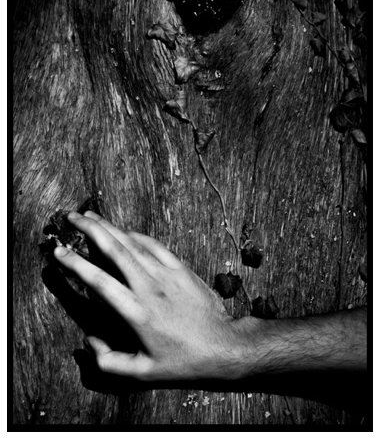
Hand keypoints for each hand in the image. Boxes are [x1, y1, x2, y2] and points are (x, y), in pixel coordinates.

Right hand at [54, 211, 253, 382]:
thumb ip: (109, 361)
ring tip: (91, 216)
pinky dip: (137, 236)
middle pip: (115, 250)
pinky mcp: (181, 269)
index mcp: (136, 312)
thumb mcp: (143, 373)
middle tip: (72, 218)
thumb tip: (89, 341)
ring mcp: (167, 274)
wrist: (223, 346)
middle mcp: (149, 287)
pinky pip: (155, 245)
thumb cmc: (183, 361)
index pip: (98, 281)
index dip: (75, 264)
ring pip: (133, 243)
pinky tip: (125, 231)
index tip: (59, 252)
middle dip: (90, 230)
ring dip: (110, 227)